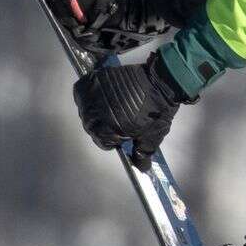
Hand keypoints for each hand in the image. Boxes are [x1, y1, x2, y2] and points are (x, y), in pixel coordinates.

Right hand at [72, 54, 186, 169]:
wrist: (162, 82)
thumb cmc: (158, 110)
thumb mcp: (152, 136)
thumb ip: (142, 153)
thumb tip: (140, 168)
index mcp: (110, 128)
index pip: (101, 141)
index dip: (111, 142)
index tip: (119, 138)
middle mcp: (98, 111)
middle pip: (90, 125)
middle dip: (100, 128)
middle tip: (113, 125)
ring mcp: (96, 93)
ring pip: (85, 108)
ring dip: (92, 112)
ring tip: (105, 112)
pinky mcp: (98, 78)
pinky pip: (83, 89)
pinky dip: (87, 95)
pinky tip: (98, 98)